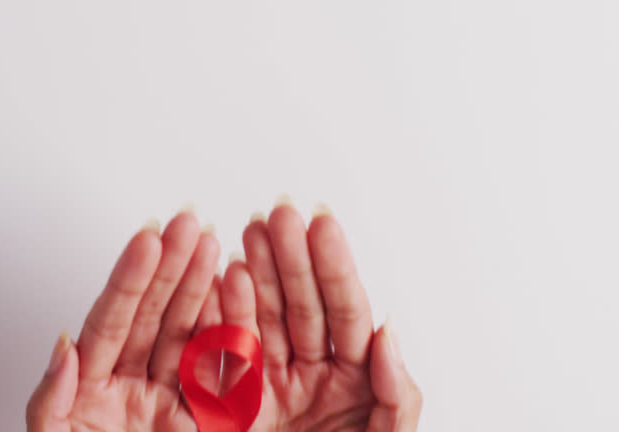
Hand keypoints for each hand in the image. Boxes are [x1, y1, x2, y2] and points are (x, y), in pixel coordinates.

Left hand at [27, 211, 222, 431]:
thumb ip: (50, 399)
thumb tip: (63, 347)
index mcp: (90, 387)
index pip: (111, 321)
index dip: (129, 279)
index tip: (146, 240)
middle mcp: (129, 387)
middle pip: (152, 317)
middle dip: (171, 266)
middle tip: (186, 222)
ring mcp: (165, 403)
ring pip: (187, 334)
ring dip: (202, 287)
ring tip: (212, 245)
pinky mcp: (202, 426)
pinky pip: (218, 374)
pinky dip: (229, 335)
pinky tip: (231, 296)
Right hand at [220, 202, 421, 431]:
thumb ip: (396, 394)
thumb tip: (387, 331)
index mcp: (354, 381)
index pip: (346, 312)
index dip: (334, 267)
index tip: (323, 224)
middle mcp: (312, 376)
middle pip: (301, 305)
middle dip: (290, 257)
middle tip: (282, 212)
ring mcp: (271, 387)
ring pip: (263, 318)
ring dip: (256, 271)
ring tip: (252, 229)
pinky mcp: (233, 406)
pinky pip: (226, 353)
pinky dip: (222, 314)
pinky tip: (225, 277)